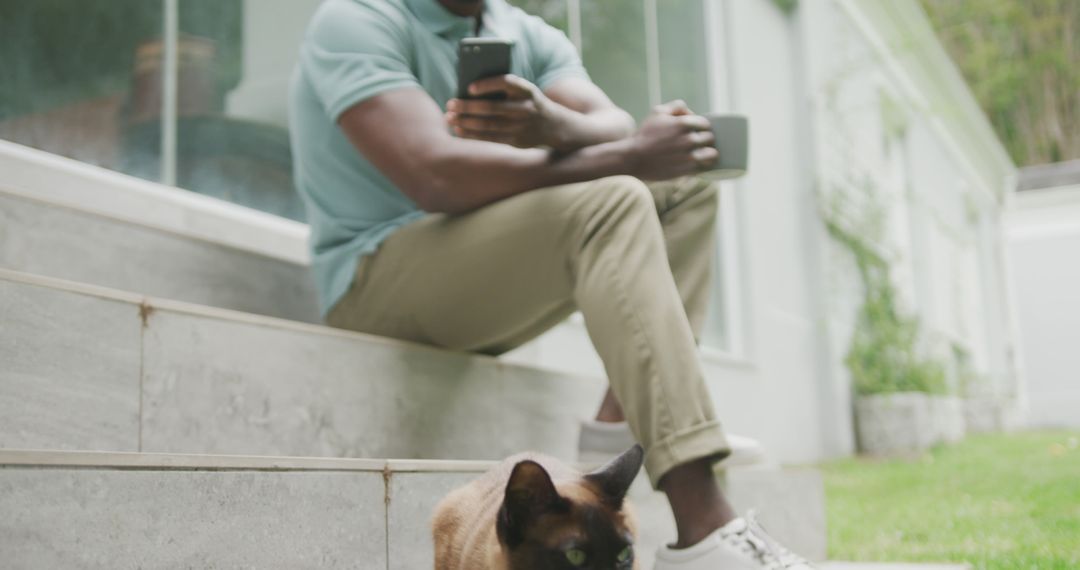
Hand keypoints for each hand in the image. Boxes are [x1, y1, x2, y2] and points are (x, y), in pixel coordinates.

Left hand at [445, 75, 568, 148]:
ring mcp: (521, 126)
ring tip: (450, 118)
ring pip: (488, 125)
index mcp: (527, 90)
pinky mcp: (516, 141)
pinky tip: (459, 130)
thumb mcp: (524, 92)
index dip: (488, 85)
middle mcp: (525, 108)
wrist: (554, 126)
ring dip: (466, 122)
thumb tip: (468, 92)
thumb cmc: (529, 103)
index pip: (507, 83)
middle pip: (492, 108)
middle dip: (468, 107)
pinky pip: (490, 138)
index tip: (469, 87)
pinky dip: (472, 134)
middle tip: (450, 104)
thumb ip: (503, 89)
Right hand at [625, 100, 717, 180]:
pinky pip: (703, 167)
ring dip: (708, 153)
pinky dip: (701, 165)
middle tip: (696, 142)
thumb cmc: (645, 134)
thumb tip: (690, 112)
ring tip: (701, 154)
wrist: (633, 158)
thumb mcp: (657, 112)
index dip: (700, 126)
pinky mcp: (686, 170)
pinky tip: (694, 163)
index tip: (694, 130)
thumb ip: (676, 106)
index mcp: (683, 123)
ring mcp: (688, 156)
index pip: (706, 124)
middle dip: (704, 139)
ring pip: (712, 154)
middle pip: (710, 138)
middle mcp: (688, 139)